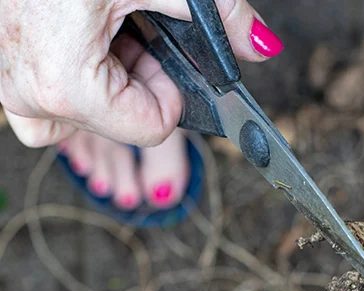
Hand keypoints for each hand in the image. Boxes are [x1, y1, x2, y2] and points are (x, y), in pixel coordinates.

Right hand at [0, 0, 281, 147]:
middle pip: (120, 123)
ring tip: (99, 28)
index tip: (158, 53)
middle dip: (135, 80)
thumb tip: (262, 46)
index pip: (152, 128)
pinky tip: (76, 34)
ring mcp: (7, 87)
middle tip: (123, 29)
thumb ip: (219, 14)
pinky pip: (45, 101)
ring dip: (103, 80)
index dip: (168, 91)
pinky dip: (71, 76)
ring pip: (82, 117)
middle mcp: (29, 97)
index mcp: (66, 84)